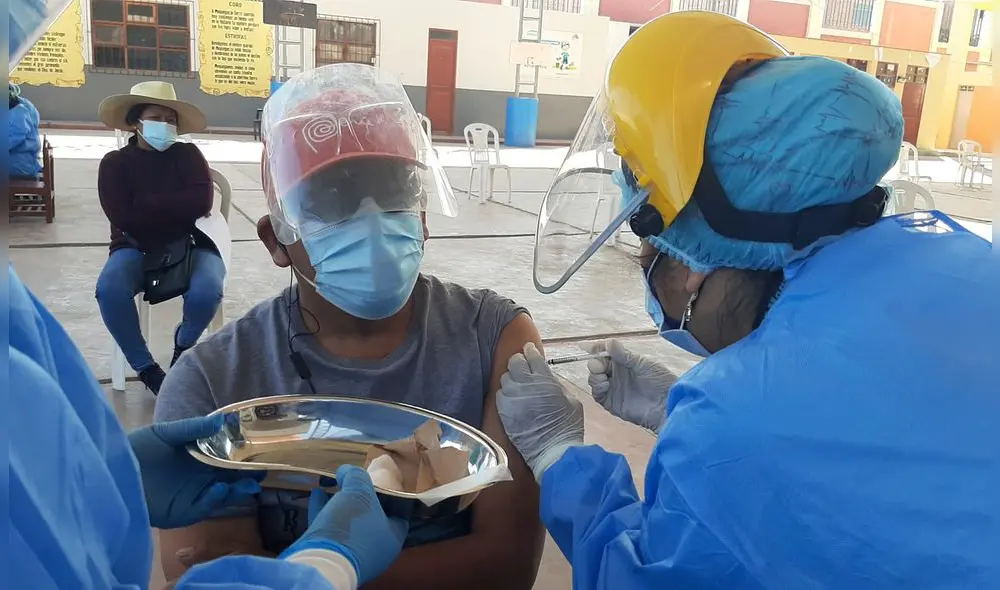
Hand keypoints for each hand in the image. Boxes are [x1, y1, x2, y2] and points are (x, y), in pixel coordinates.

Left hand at [129, 415, 264, 528]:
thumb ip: (194, 428)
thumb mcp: (166, 433)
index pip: (226, 458)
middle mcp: (197, 478)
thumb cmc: (136, 449)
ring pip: (221, 494)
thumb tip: (225, 419)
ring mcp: (191, 496)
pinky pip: (203, 507)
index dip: (243, 456)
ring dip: (237, 490)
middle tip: (263, 471)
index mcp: (196, 458)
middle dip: (247, 476)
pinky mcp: (181, 513)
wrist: (110, 472)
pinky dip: (214, 499)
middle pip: (229, 478)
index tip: (260, 451)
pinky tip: (220, 487)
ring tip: (249, 483)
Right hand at [284, 465, 407, 584]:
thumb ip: (356, 477)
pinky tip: (316, 493)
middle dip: (362, 499)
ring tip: (334, 483)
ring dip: (341, 503)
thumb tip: (347, 470)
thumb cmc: (351, 526)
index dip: (392, 495)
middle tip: (356, 481)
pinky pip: (329, 529)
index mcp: (391, 538)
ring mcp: (352, 554)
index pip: (399, 513)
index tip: (383, 480)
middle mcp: (375, 549)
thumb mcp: (359, 493)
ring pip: (348, 524)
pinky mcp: (331, 555)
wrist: (321, 562)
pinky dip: (324, 510)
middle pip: (372, 518)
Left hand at [497, 343, 583, 481]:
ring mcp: (512, 399)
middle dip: (519, 361)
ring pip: (505, 378)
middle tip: (523, 365)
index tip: (529, 350)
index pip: (532, 356)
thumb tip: (546, 376)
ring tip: (518, 384)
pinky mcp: (503, 412)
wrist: (554, 452)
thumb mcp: (571, 400)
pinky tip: (512, 398)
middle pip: (514, 362)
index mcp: (544, 380)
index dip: (530, 351)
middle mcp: (525, 385)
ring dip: (512, 378)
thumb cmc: (568, 426)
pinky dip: (505, 393)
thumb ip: (556, 384)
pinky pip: (500, 395)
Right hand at [585, 339, 677, 431]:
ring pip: (594, 379)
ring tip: (603, 376)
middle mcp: (615, 374)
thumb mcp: (642, 364)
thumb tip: (608, 342)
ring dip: (594, 375)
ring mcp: (612, 388)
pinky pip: (597, 394)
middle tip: (599, 364)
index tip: (585, 347)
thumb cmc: (659, 380)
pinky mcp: (611, 403)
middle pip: (596, 365)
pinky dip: (597, 388)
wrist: (666, 404)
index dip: (595, 349)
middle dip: (594, 362)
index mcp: (623, 361)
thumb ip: (623, 355)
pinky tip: (604, 384)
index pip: (604, 352)